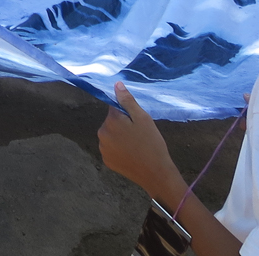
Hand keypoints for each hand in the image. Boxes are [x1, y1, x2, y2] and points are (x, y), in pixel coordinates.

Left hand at [97, 82, 182, 196]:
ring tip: (136, 145)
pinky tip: (131, 154)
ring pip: (110, 135)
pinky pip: (110, 149)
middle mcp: (102, 133)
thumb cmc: (152, 143)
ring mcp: (103, 149)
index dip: (127, 113)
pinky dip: (118, 149)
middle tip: (139, 134)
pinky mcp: (106, 161)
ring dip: (119, 137)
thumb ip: (128, 101)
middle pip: (111, 122)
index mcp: (110, 121)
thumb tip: (116, 84)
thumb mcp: (143, 118)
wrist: (156, 174)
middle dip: (122, 125)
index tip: (136, 121)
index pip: (114, 108)